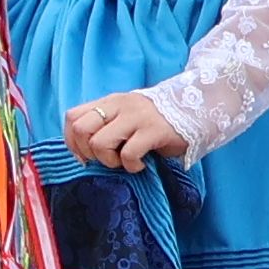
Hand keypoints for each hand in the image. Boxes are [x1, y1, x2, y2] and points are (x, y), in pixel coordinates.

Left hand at [60, 90, 185, 171]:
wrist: (197, 110)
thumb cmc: (156, 120)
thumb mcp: (126, 116)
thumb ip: (107, 125)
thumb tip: (83, 151)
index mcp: (109, 102)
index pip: (72, 117)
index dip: (72, 141)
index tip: (84, 157)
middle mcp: (119, 106)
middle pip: (82, 129)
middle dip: (88, 151)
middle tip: (106, 159)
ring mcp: (137, 117)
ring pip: (100, 142)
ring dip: (109, 160)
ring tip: (123, 161)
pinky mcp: (154, 131)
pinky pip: (129, 154)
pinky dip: (131, 166)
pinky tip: (141, 164)